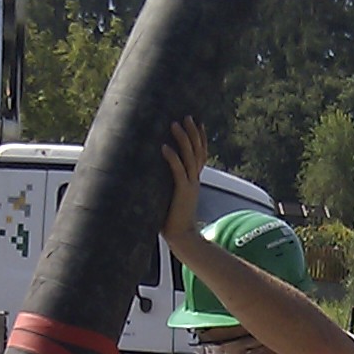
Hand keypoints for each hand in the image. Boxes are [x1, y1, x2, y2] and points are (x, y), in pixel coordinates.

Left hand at [160, 118, 207, 245]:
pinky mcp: (182, 193)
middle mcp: (194, 180)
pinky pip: (178, 172)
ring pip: (190, 157)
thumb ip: (169, 184)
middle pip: (197, 151)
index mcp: (193, 180)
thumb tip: (152, 172)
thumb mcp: (172, 196)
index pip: (201, 154)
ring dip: (182, 139)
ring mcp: (190, 185)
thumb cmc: (172, 220)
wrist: (182, 238)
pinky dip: (172, 158)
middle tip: (187, 116)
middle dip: (192, 132)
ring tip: (175, 124)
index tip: (198, 122)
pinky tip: (164, 147)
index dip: (200, 138)